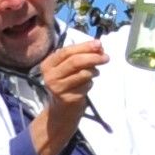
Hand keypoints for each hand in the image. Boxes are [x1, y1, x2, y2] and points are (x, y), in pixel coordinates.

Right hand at [32, 38, 104, 154]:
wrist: (61, 110)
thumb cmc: (67, 83)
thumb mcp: (68, 68)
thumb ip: (80, 55)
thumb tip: (99, 46)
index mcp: (48, 65)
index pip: (66, 51)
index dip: (84, 47)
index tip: (99, 44)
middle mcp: (49, 76)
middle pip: (75, 62)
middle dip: (93, 57)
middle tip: (106, 57)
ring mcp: (57, 88)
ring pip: (83, 73)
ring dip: (94, 71)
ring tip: (94, 73)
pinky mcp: (67, 98)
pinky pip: (86, 85)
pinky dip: (90, 83)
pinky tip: (86, 86)